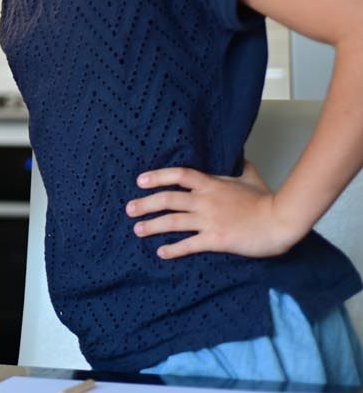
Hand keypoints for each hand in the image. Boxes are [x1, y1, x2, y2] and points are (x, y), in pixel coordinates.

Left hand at [126, 161, 304, 258]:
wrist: (281, 220)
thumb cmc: (267, 200)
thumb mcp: (252, 178)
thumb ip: (241, 168)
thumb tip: (240, 156)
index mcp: (212, 184)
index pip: (179, 175)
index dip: (157, 176)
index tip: (140, 181)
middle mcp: (205, 200)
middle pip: (168, 199)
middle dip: (145, 204)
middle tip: (129, 209)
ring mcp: (209, 220)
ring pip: (173, 222)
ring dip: (152, 226)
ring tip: (137, 229)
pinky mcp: (216, 240)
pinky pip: (189, 244)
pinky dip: (173, 249)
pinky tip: (161, 253)